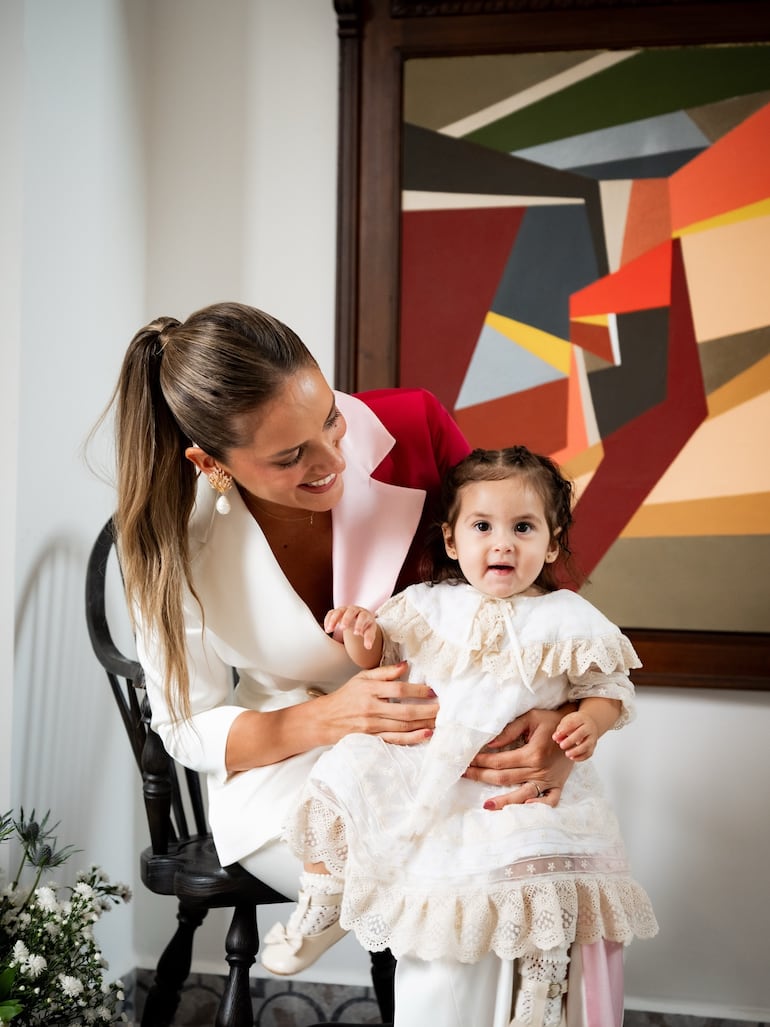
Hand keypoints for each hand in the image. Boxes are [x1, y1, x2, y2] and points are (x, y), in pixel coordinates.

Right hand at [317, 661, 437, 745]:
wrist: (325, 719)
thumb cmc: (346, 696)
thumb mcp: (362, 678)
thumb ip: (384, 672)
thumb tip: (406, 665)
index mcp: (370, 690)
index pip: (399, 690)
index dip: (418, 690)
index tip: (433, 691)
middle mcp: (371, 708)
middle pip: (405, 710)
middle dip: (428, 710)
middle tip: (444, 708)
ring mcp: (372, 726)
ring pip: (403, 726)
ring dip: (424, 723)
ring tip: (440, 720)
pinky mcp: (372, 739)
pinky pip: (395, 740)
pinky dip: (412, 738)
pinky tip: (426, 734)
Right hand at [324, 605, 378, 649]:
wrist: (360, 618)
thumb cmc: (365, 625)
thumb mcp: (369, 631)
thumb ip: (369, 638)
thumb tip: (368, 647)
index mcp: (364, 614)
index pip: (363, 617)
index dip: (359, 624)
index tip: (356, 633)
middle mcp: (355, 610)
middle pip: (350, 611)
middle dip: (346, 619)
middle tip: (342, 628)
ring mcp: (345, 609)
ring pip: (338, 611)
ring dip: (333, 620)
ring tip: (329, 630)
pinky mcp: (337, 611)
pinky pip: (331, 613)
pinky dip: (328, 620)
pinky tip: (326, 628)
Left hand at [463, 707, 573, 808]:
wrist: (576, 729)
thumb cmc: (551, 721)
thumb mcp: (530, 718)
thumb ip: (509, 730)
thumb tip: (489, 743)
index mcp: (532, 753)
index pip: (500, 761)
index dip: (481, 761)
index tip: (467, 760)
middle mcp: (540, 769)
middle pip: (505, 778)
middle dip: (482, 776)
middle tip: (464, 775)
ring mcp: (549, 780)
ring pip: (522, 794)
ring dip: (503, 800)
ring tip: (486, 805)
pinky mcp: (557, 786)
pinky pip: (549, 801)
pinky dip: (538, 807)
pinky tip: (523, 809)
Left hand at [553, 710, 598, 760]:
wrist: (590, 723)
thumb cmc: (575, 723)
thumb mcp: (567, 721)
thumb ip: (561, 729)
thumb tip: (556, 739)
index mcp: (581, 719)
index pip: (572, 723)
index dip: (563, 731)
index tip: (555, 737)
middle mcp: (589, 728)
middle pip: (581, 734)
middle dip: (570, 741)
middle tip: (561, 746)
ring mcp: (592, 737)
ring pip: (587, 745)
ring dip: (576, 751)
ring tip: (567, 754)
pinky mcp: (593, 746)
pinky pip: (589, 753)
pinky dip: (581, 757)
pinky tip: (572, 757)